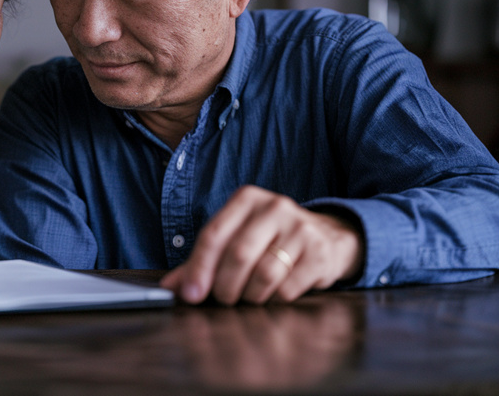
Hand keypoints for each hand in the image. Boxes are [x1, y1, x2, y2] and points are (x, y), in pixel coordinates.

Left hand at [160, 185, 362, 304]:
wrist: (328, 237)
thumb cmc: (270, 239)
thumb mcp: (237, 238)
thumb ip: (202, 260)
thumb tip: (170, 287)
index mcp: (247, 199)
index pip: (214, 235)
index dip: (199, 268)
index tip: (190, 294)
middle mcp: (274, 207)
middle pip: (238, 255)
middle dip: (224, 286)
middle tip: (223, 299)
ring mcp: (300, 228)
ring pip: (263, 275)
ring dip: (250, 296)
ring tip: (249, 296)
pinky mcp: (320, 252)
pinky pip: (287, 288)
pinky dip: (274, 299)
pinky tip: (273, 294)